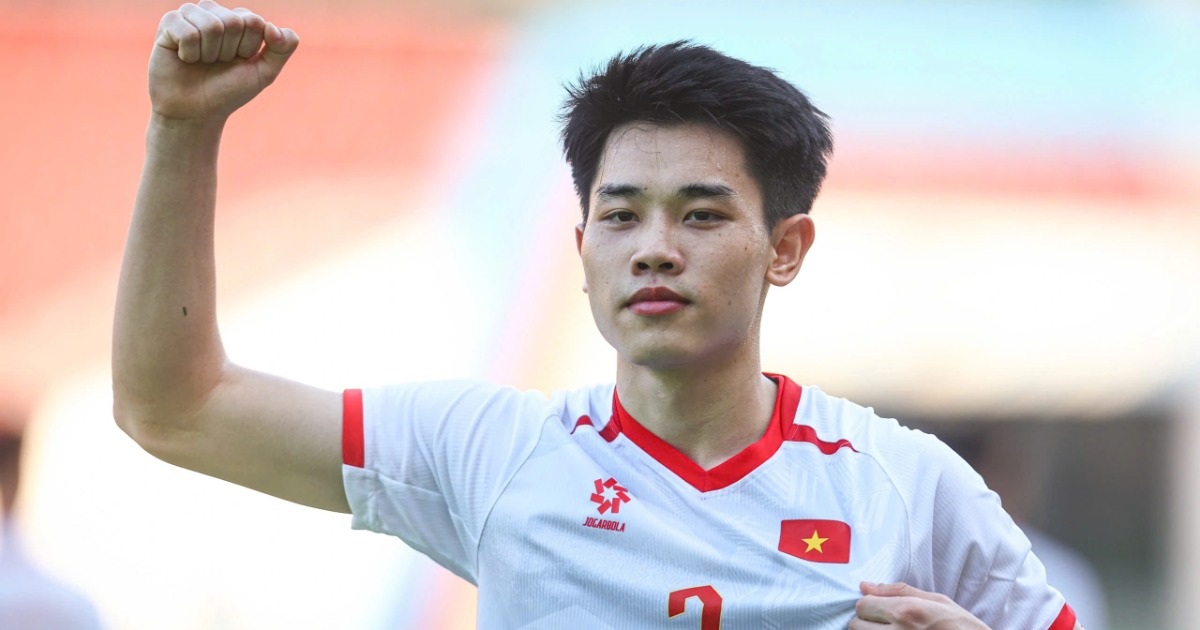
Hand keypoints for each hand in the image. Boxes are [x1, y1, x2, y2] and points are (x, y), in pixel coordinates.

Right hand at [149, 1, 298, 121]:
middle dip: (229, 52)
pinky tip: (184, 58)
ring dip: (209, 53)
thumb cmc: (229, 91)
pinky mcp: (169, 23)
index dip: (248, 49)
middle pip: (233, 22)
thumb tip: (272, 27)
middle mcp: (216, 12)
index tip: (238, 61)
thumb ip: (283, 48)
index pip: (254, 22)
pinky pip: (187, 32)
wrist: (195, 112)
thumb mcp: (264, 72)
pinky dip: (189, 53)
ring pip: (211, 25)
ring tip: (202, 61)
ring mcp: (192, 15)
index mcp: (240, 20)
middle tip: (217, 63)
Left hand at [851, 582, 988, 628]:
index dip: (869, 605)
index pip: (863, 605)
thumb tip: (866, 586)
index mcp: (906, 612)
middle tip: (884, 623)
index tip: (879, 608)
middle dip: (866, 622)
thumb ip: (898, 591)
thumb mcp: (938, 601)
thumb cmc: (961, 627)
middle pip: (856, 625)